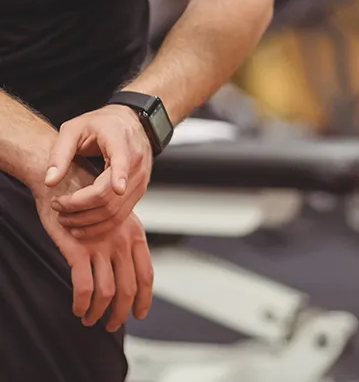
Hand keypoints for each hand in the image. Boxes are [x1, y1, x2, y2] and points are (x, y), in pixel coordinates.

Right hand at [34, 163, 153, 331]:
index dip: (145, 297)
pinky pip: (84, 286)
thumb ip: (123, 242)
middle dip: (121, 312)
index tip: (140, 313)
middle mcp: (122, 240)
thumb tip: (125, 270)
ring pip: (108, 292)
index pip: (147, 272)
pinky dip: (82, 303)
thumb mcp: (115, 219)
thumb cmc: (88, 203)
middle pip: (130, 287)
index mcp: (134, 233)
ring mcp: (101, 244)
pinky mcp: (79, 248)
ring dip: (98, 312)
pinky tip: (78, 309)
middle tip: (111, 325)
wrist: (65, 179)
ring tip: (90, 320)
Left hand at [44, 104, 152, 238]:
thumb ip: (60, 154)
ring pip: (116, 211)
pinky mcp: (139, 191)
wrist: (128, 122)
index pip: (122, 162)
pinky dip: (100, 225)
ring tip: (65, 218)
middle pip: (110, 195)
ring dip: (88, 221)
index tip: (118, 189)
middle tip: (57, 206)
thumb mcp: (74, 129)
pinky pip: (121, 215)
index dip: (119, 177)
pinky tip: (82, 223)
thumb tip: (50, 180)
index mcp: (120, 141)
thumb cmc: (102, 124)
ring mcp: (140, 178)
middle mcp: (136, 162)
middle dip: (80, 208)